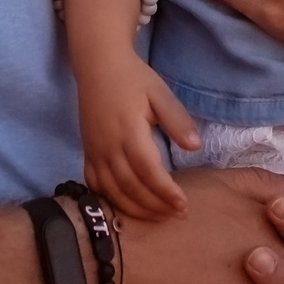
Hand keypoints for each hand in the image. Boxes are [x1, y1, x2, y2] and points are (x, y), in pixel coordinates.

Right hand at [75, 49, 201, 219]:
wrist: (98, 66)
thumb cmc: (133, 79)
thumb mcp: (159, 93)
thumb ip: (177, 120)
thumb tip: (195, 146)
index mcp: (129, 132)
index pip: (148, 171)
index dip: (165, 192)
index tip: (183, 204)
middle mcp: (108, 147)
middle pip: (131, 187)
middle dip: (155, 205)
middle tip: (177, 214)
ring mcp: (94, 152)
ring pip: (112, 191)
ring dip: (135, 209)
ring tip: (158, 216)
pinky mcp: (87, 153)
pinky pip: (95, 185)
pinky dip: (111, 200)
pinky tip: (127, 207)